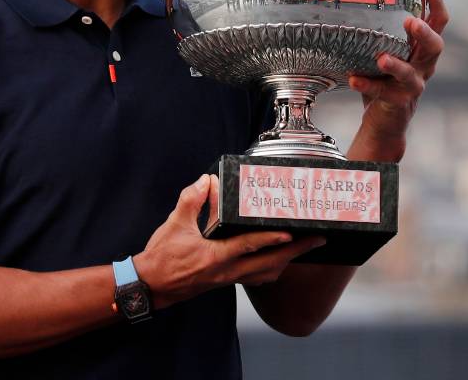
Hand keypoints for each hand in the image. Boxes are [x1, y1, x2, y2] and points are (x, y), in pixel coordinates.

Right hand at [134, 174, 325, 308]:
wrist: (150, 287)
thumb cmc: (162, 258)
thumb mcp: (174, 224)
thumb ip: (191, 200)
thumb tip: (205, 180)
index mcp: (216, 257)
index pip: (250, 247)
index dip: (272, 240)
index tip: (293, 233)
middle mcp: (227, 272)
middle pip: (270, 264)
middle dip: (296, 252)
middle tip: (317, 240)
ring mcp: (228, 279)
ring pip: (266, 274)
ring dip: (287, 262)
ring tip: (304, 248)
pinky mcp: (226, 282)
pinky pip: (257, 277)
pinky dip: (272, 268)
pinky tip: (277, 260)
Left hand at [348, 0, 447, 146]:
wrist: (385, 119)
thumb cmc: (386, 78)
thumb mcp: (389, 50)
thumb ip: (383, 31)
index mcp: (422, 49)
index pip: (438, 24)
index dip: (437, 5)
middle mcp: (423, 66)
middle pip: (435, 47)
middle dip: (425, 33)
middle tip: (411, 22)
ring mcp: (413, 85)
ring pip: (411, 74)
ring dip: (397, 65)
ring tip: (382, 59)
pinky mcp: (399, 102)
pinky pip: (384, 92)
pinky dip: (368, 85)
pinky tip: (353, 79)